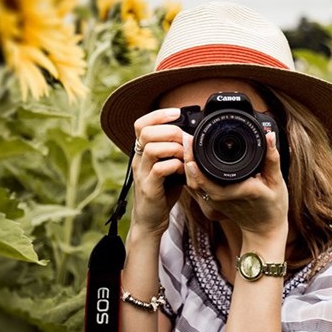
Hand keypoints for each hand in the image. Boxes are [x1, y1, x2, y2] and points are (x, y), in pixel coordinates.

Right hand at [131, 108, 184, 237]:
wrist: (151, 220)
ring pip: (152, 148)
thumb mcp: (169, 167)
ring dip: (174, 148)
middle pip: (146, 132)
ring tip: (185, 156)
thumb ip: (176, 152)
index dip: (158, 114)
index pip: (141, 124)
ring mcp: (141, 174)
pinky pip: (159, 169)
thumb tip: (193, 136)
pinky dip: (175, 166)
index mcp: (142, 152)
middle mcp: (138, 160)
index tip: (177, 112)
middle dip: (170, 131)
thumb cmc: (162, 191)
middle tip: (185, 140)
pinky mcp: (148, 188)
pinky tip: (183, 171)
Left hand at [183, 132, 288, 238]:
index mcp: (237, 191)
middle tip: (187, 138)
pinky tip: (192, 159)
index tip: (191, 143)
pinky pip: (197, 187)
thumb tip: (269, 136)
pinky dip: (192, 173)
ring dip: (187, 164)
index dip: (196, 163)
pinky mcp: (213, 202)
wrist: (265, 229)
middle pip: (195, 179)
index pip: (209, 179)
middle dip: (187, 158)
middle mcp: (222, 198)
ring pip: (193, 184)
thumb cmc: (273, 207)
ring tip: (188, 144)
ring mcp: (215, 202)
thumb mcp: (277, 181)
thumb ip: (272, 158)